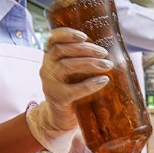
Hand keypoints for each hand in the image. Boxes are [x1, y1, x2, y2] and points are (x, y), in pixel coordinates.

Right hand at [26, 27, 110, 152]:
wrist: (59, 118)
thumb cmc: (70, 91)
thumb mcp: (72, 73)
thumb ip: (80, 60)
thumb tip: (107, 50)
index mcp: (50, 58)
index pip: (52, 39)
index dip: (66, 34)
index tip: (84, 35)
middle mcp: (47, 68)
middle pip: (62, 50)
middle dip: (85, 49)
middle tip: (104, 53)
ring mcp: (50, 84)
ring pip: (66, 66)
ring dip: (89, 63)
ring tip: (107, 65)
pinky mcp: (58, 98)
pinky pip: (74, 89)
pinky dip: (90, 84)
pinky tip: (103, 81)